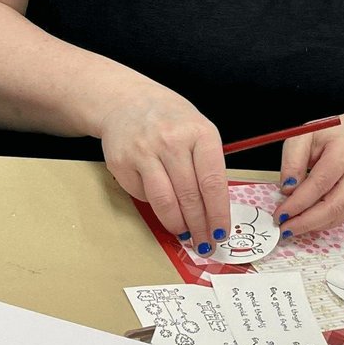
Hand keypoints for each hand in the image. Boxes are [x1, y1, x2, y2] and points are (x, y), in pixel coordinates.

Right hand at [98, 93, 229, 252]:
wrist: (128, 102)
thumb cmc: (173, 121)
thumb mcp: (200, 131)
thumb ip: (209, 165)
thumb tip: (216, 210)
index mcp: (200, 133)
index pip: (213, 182)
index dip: (218, 212)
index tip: (222, 232)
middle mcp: (171, 141)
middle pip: (190, 196)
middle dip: (199, 225)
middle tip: (205, 242)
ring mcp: (143, 151)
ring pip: (164, 201)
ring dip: (177, 224)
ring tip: (185, 234)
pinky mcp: (121, 162)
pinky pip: (142, 195)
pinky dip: (155, 206)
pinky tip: (163, 207)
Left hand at [276, 124, 343, 236]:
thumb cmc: (331, 135)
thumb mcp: (305, 135)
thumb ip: (293, 159)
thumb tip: (288, 190)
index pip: (320, 182)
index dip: (299, 201)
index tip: (280, 213)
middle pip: (333, 205)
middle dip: (306, 222)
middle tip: (284, 228)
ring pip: (338, 215)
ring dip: (312, 226)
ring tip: (291, 228)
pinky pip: (341, 216)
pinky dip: (322, 223)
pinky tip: (306, 222)